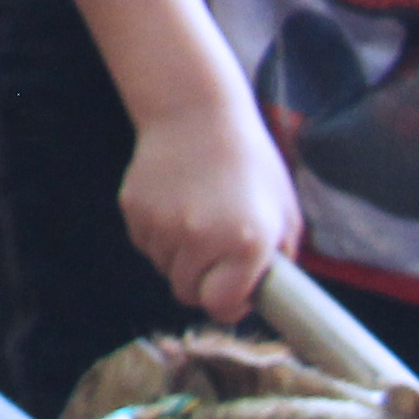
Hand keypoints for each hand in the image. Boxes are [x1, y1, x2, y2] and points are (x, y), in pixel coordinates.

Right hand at [123, 91, 301, 325]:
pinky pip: (145, 243)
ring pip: (163, 267)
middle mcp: (201, 237)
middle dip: (202, 283)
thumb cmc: (249, 162)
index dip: (229, 305)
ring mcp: (162, 224)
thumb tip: (266, 294)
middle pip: (187, 292)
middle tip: (215, 258)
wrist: (196, 112)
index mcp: (246, 242)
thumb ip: (279, 260)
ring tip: (197, 221)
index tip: (235, 292)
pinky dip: (158, 236)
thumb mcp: (285, 212)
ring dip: (179, 257)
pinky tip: (175, 205)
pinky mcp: (134, 209)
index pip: (220, 306)